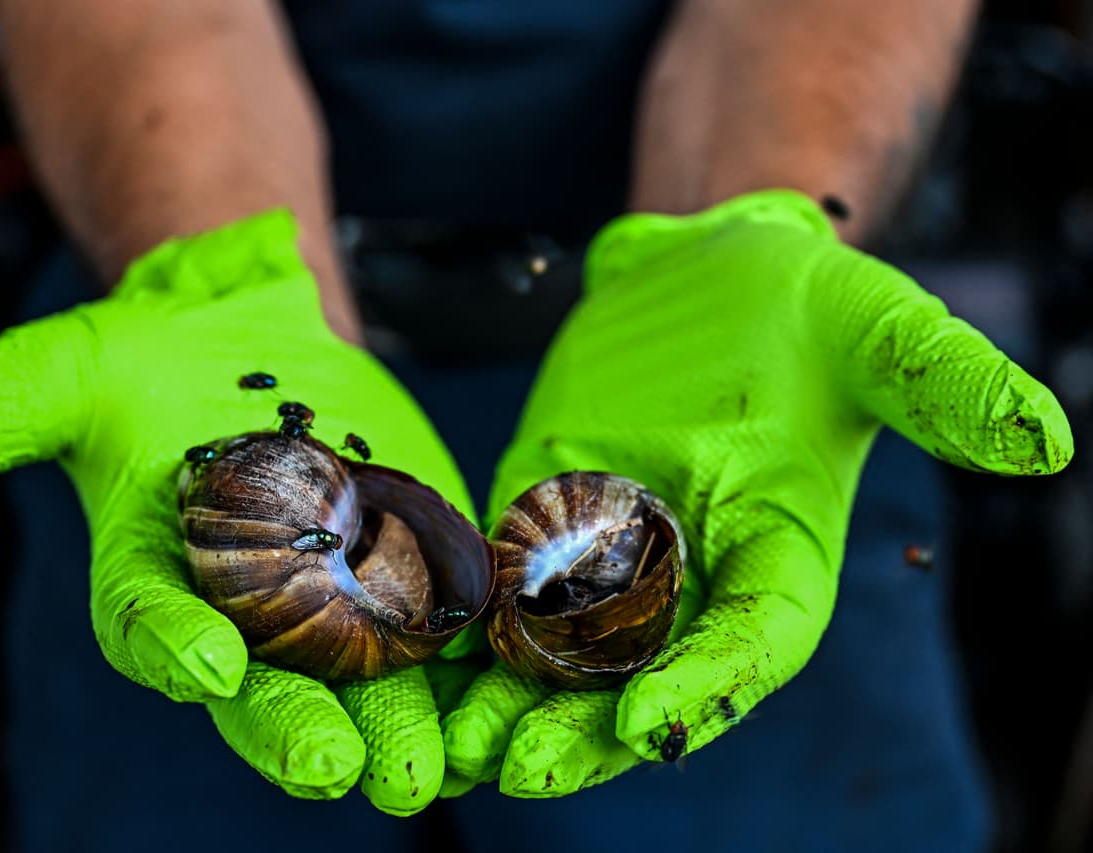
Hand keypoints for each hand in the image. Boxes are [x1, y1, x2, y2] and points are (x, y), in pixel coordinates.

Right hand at [0, 210, 474, 813]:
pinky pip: (444, 632)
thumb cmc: (152, 359)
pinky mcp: (409, 573)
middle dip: (293, 726)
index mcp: (156, 579)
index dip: (173, 645)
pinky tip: (502, 702)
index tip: (206, 660)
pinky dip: (470, 669)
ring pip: (364, 681)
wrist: (253, 334)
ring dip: (395, 726)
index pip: (156, 624)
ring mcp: (334, 601)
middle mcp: (243, 611)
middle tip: (329, 769)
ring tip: (420, 772)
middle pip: (268, 683)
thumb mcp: (68, 368)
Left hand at [442, 190, 1072, 794]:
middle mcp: (694, 576)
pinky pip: (501, 589)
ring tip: (451, 754)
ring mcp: (611, 555)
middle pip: (641, 678)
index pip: (753, 643)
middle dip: (582, 732)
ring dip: (507, 708)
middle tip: (518, 773)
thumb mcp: (875, 325)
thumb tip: (1045, 439)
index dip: (705, 687)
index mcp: (782, 554)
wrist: (710, 269)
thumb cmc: (805, 301)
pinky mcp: (542, 517)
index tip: (643, 724)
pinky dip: (463, 633)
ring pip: (558, 654)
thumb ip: (941, 381)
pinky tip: (414, 672)